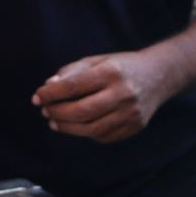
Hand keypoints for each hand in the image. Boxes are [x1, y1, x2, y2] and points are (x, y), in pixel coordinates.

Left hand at [32, 51, 167, 143]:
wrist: (159, 76)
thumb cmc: (120, 67)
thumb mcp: (96, 60)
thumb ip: (71, 72)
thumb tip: (47, 87)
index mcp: (111, 73)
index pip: (73, 86)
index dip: (51, 94)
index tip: (36, 97)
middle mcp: (123, 94)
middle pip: (81, 111)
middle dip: (57, 112)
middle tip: (44, 111)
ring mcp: (131, 113)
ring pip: (91, 128)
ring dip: (67, 127)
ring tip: (53, 121)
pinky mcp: (135, 127)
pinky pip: (103, 136)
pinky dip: (84, 133)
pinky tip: (74, 126)